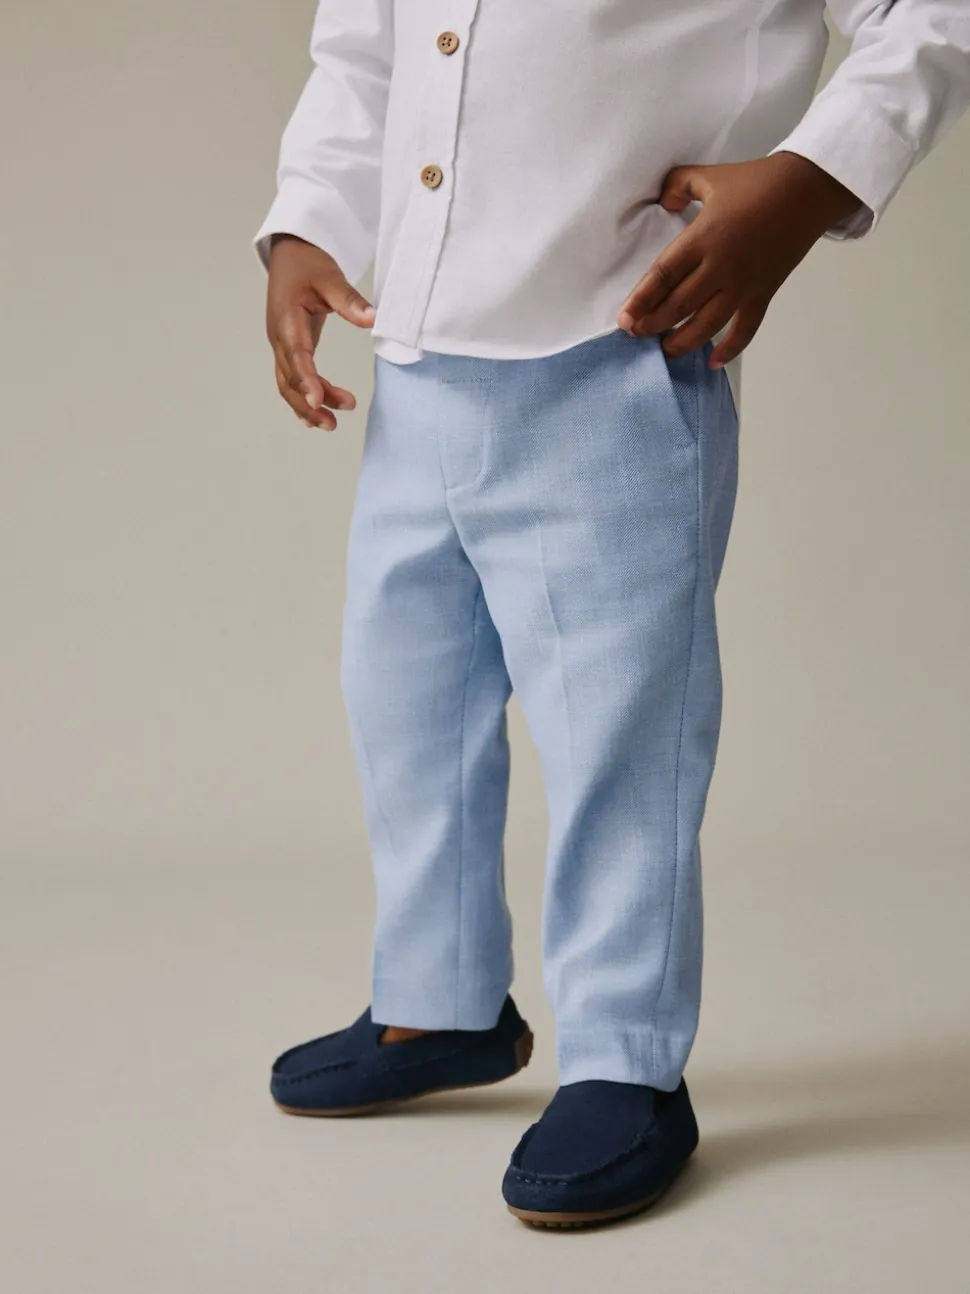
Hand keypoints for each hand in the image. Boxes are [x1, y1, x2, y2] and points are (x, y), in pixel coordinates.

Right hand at [266, 235, 374, 429]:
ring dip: (307, 406)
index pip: (296, 356)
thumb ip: (350, 301)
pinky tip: (316, 414)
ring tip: (332, 424)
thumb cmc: (309, 264)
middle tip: (334, 423)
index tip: (318, 400)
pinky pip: (291, 377)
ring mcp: (281, 344)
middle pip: (289, 379)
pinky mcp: (289, 347)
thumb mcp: (331, 277)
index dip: (306, 380)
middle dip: (309, 403)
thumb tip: (373, 319)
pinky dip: (302, 396)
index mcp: (287, 320)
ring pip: (288, 383)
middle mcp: (279, 337)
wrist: (291, 253)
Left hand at [617, 152, 862, 367]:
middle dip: (653, 325)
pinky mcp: (763, 293)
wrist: (807, 189)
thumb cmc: (757, 181)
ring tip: (665, 350)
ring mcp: (743, 284)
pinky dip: (730, 349)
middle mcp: (720, 266)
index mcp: (702, 237)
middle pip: (679, 306)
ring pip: (707, 325)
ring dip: (682, 342)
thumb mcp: (710, 176)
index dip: (641, 300)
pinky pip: (745, 330)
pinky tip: (713, 362)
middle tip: (636, 335)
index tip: (624, 318)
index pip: (663, 275)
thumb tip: (662, 202)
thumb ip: (678, 185)